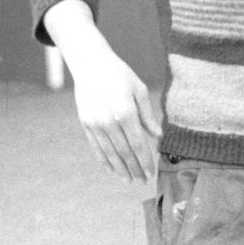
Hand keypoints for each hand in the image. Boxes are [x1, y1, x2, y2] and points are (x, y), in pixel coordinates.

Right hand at [72, 48, 160, 184]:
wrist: (89, 63)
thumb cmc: (119, 74)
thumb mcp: (139, 89)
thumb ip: (148, 115)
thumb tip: (158, 136)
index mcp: (125, 112)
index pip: (138, 144)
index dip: (145, 161)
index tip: (151, 173)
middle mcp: (108, 121)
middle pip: (124, 152)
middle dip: (134, 168)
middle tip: (143, 181)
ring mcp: (95, 123)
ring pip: (109, 152)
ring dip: (120, 169)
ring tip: (128, 180)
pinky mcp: (85, 123)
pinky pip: (96, 146)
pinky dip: (104, 160)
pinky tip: (111, 169)